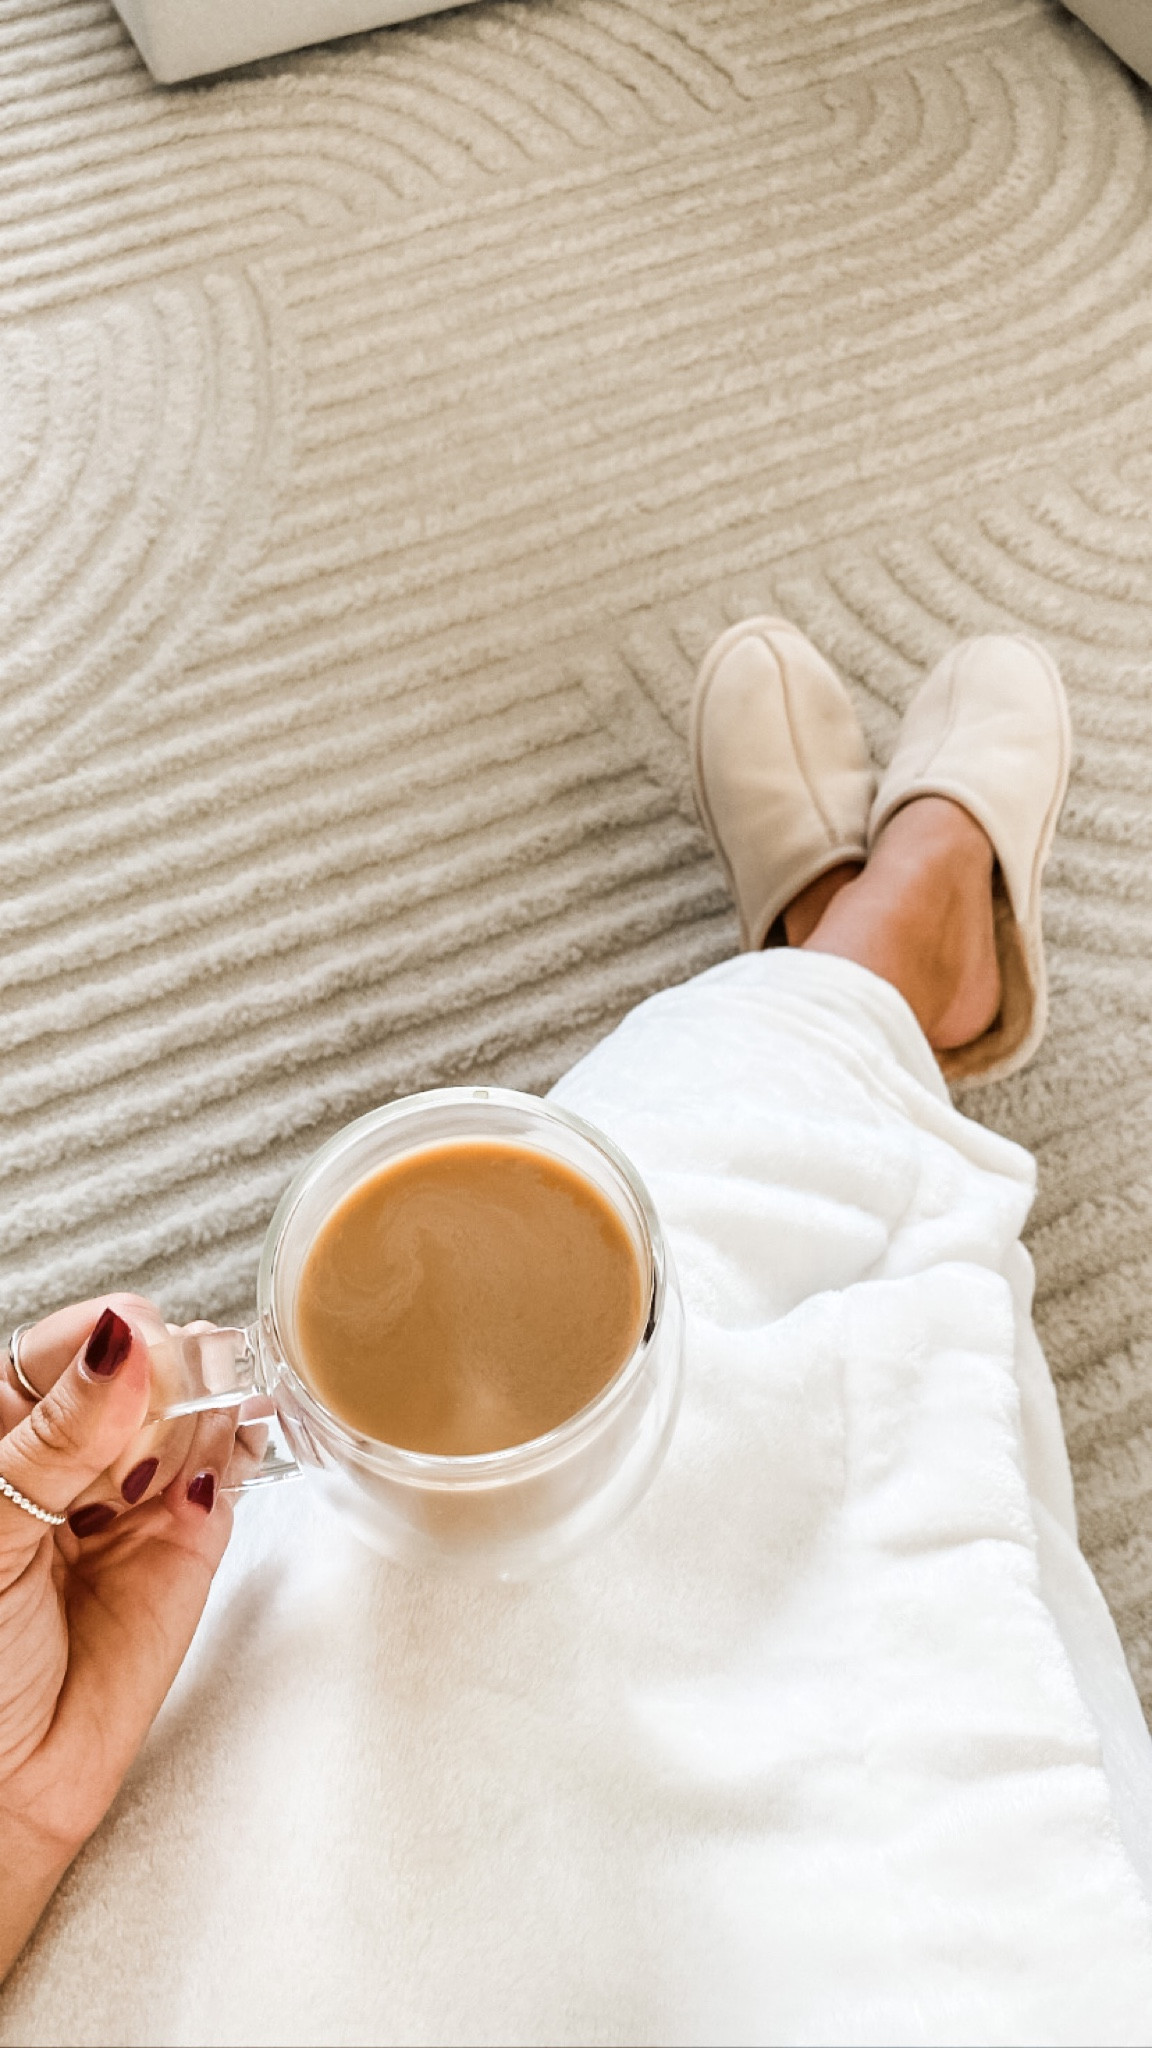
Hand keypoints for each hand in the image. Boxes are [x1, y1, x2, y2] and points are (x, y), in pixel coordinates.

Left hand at [0, 1296, 258, 1978]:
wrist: (4, 1787)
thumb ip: (58, 1437)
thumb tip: (121, 1344)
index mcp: (1, 1430)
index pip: (66, 1346)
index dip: (109, 1341)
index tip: (132, 1354)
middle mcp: (69, 1452)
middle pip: (140, 1365)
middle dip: (158, 1382)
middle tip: (141, 1438)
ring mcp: (134, 1491)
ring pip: (190, 1404)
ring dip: (195, 1414)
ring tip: (154, 1478)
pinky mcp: (191, 1536)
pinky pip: (228, 1461)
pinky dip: (237, 1442)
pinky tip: (220, 1455)